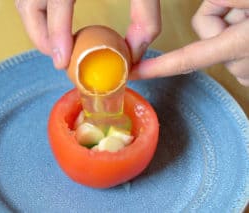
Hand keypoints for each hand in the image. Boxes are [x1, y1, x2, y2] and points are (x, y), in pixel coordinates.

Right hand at [15, 0, 160, 68]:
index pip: (55, 1)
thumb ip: (145, 17)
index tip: (61, 61)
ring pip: (23, 2)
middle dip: (42, 37)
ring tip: (58, 44)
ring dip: (38, 27)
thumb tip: (134, 53)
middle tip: (60, 57)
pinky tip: (55, 23)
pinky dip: (38, 14)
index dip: (56, 34)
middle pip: (27, 4)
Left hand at [130, 0, 248, 85]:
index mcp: (241, 45)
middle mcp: (241, 64)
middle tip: (243, 5)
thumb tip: (210, 2)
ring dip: (228, 23)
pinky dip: (234, 35)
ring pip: (216, 40)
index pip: (187, 59)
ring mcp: (247, 69)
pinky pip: (228, 49)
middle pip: (204, 35)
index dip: (157, 68)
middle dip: (217, 16)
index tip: (135, 73)